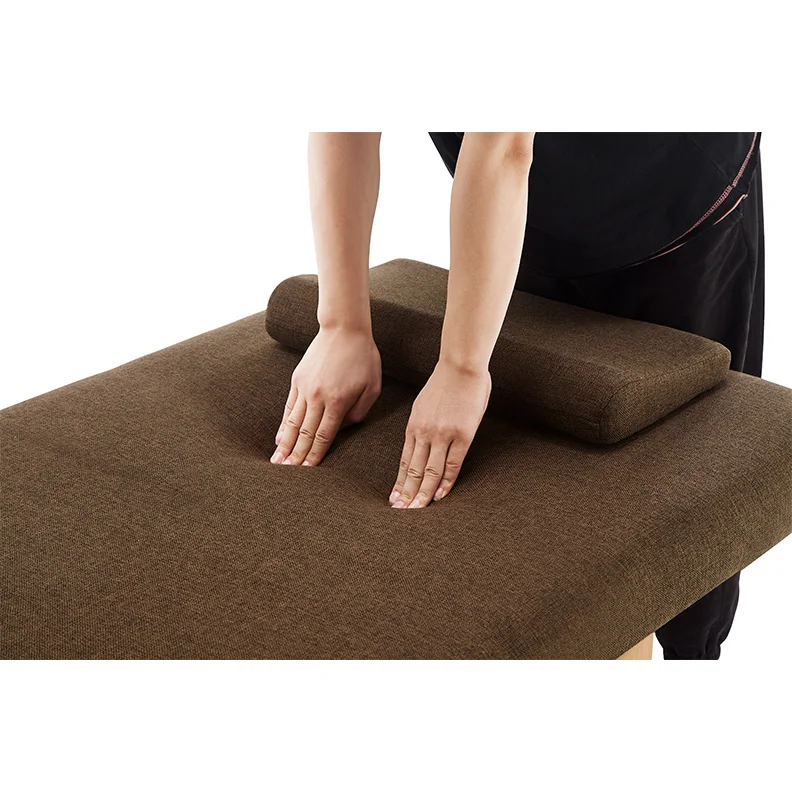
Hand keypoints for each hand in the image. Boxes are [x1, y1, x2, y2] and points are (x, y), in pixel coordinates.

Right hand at [271, 326, 380, 465]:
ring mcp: (304, 388)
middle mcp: (318, 397)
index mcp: (338, 401)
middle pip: (304, 433)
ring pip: (292, 423)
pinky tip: (279, 438)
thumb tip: (342, 428)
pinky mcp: (297, 380)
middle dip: (295, 456)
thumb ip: (359, 412)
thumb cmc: (363, 358)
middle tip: (285, 474)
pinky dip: (283, 424)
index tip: (306, 471)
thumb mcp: (372, 386)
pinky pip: (289, 407)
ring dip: (284, 444)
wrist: (344, 328)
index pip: (324, 435)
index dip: (315, 455)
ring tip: (276, 461)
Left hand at [390, 358, 490, 507]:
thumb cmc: (446, 380)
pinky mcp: (462, 436)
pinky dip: (446, 483)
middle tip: (399, 512)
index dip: (400, 481)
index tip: (394, 497)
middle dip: (406, 493)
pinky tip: (440, 496)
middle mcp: (424, 433)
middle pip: (413, 470)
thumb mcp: (424, 403)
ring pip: (430, 472)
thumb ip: (422, 421)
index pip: (405, 461)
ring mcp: (442, 435)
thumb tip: (424, 436)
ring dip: (422, 494)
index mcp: (414, 426)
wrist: (460, 364)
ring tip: (415, 511)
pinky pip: (452, 465)